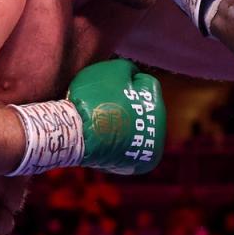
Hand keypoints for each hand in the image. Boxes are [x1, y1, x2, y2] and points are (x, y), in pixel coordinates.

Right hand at [7, 59, 165, 175]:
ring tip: (103, 120)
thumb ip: (129, 69)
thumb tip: (133, 74)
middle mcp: (158, 130)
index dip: (127, 79)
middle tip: (106, 102)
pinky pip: (125, 144)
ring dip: (123, 122)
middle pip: (142, 106)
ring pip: (134, 126)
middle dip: (128, 102)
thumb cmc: (95, 100)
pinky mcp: (132, 165)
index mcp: (156, 106)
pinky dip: (117, 140)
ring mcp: (145, 150)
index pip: (146, 84)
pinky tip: (103, 135)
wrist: (75, 135)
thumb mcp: (114, 71)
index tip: (111, 85)